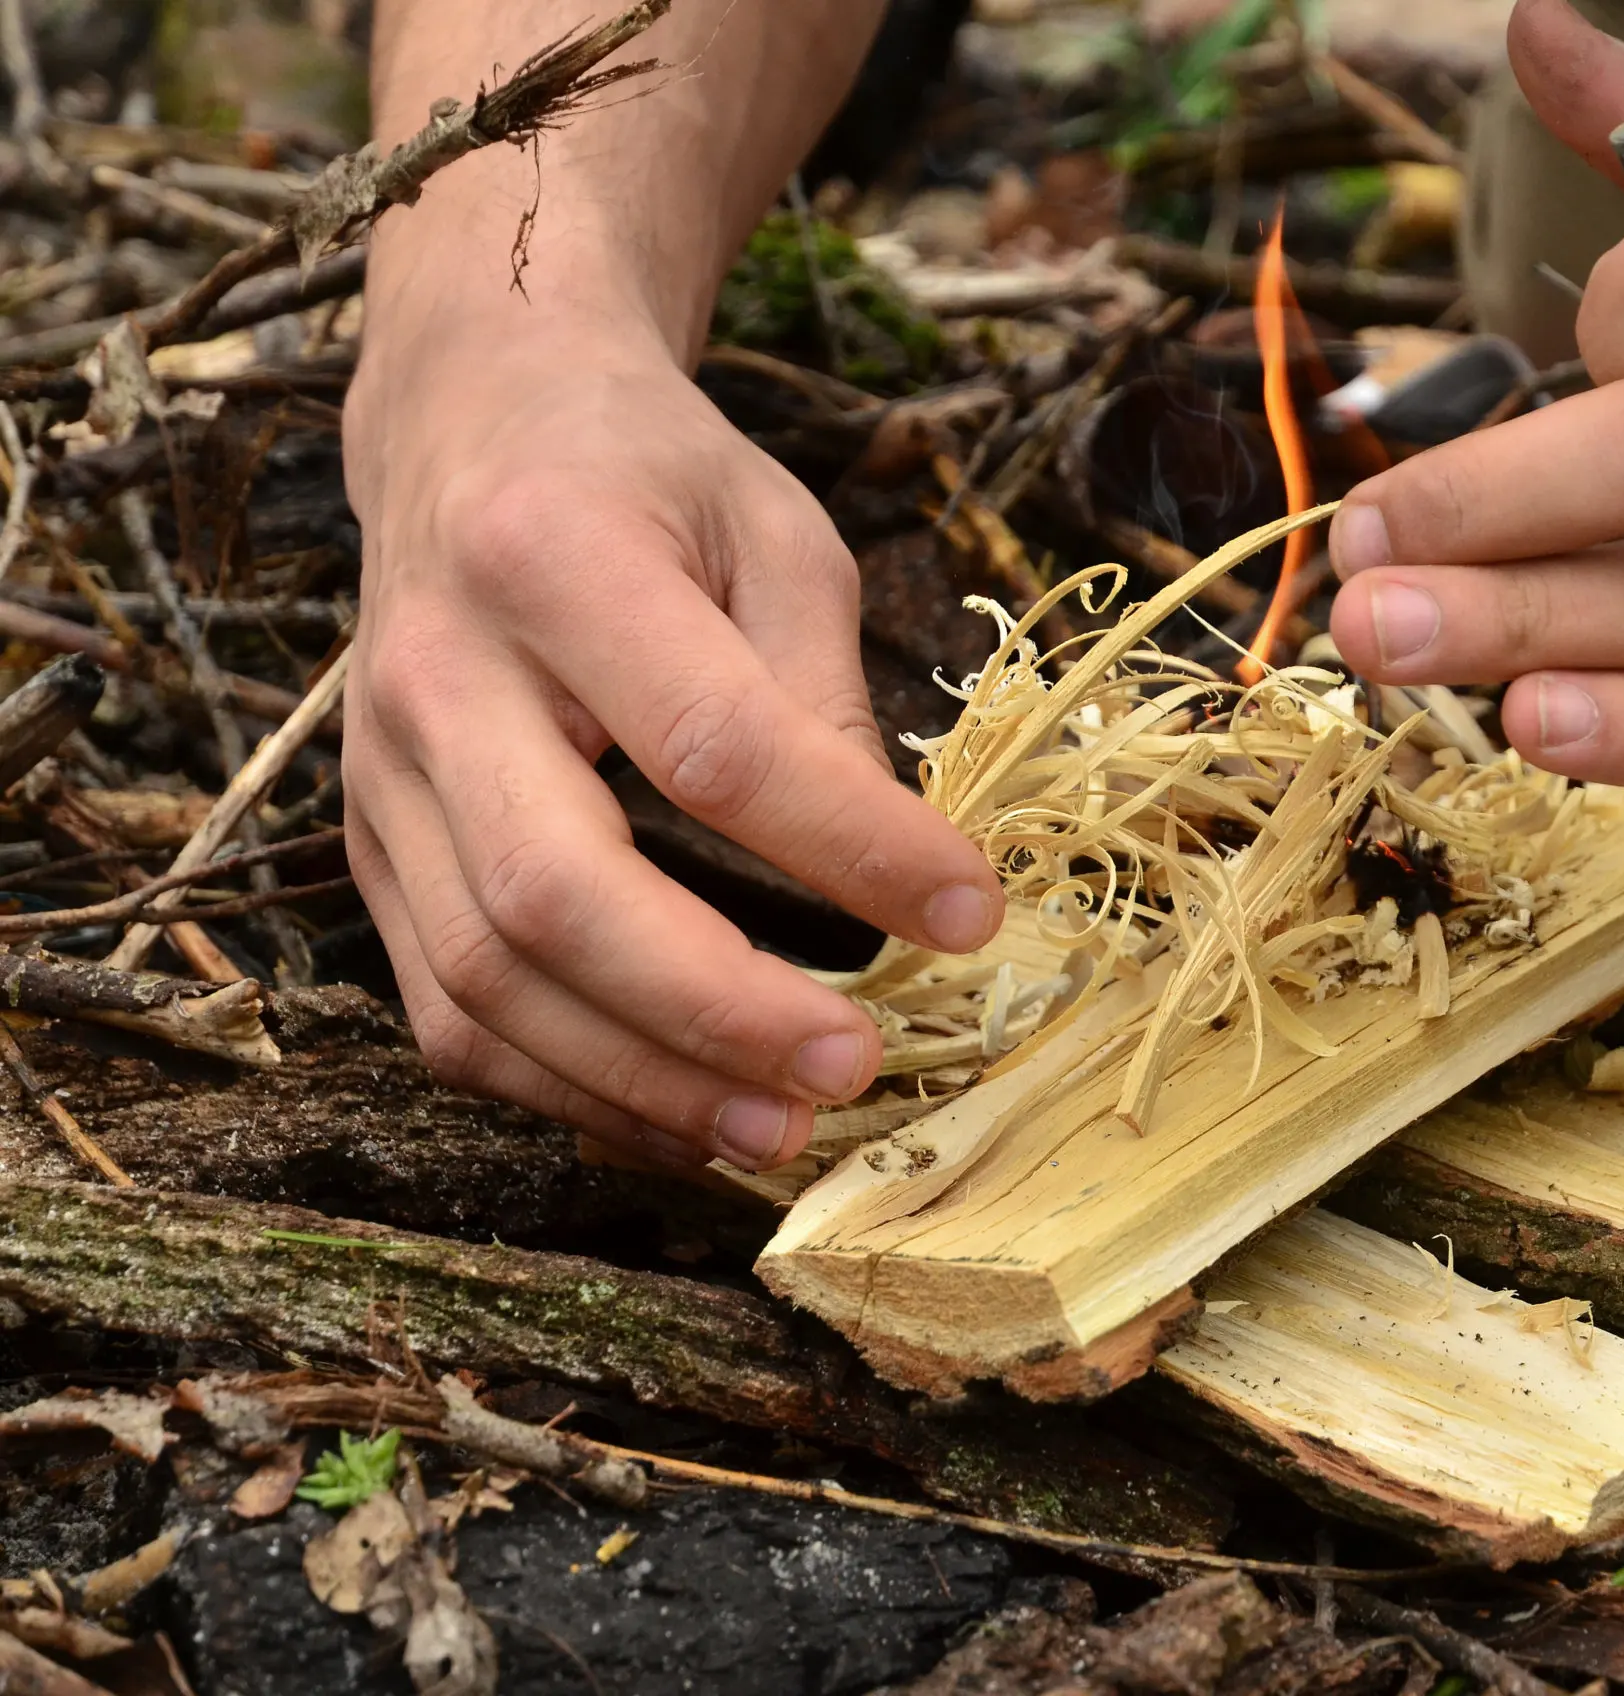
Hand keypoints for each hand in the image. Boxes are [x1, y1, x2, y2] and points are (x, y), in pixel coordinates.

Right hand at [341, 304, 1003, 1169]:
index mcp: (553, 559)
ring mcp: (381, 779)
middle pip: (556, 893)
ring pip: (487, 982)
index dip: (849, 845)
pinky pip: (450, 1014)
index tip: (972, 913)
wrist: (471, 427)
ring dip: (643, 1082)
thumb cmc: (647, 478)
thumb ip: (827, 693)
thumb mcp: (776, 532)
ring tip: (782, 1130)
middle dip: (716, 1008)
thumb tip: (904, 872)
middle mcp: (437, 677)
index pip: (711, 742)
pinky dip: (570, 1087)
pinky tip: (687, 1114)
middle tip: (853, 1070)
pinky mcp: (373, 854)